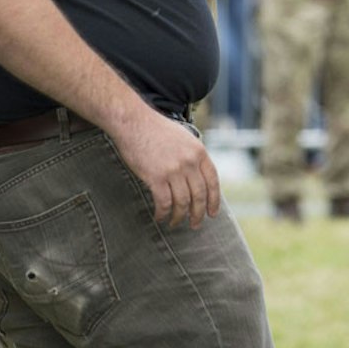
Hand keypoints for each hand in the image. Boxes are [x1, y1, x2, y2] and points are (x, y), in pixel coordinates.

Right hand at [109, 110, 221, 228]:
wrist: (134, 123)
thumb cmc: (156, 130)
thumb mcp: (184, 139)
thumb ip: (193, 157)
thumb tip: (197, 178)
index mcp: (199, 152)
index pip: (213, 181)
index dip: (214, 200)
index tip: (212, 213)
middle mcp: (190, 162)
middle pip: (199, 195)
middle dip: (198, 213)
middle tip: (195, 225)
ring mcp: (174, 170)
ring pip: (182, 202)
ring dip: (180, 216)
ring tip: (176, 223)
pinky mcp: (156, 177)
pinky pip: (164, 202)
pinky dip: (163, 213)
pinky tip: (160, 217)